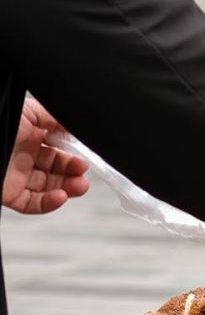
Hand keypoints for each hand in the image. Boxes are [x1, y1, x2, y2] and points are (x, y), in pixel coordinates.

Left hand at [2, 98, 88, 213]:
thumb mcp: (29, 111)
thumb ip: (55, 118)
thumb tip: (75, 129)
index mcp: (27, 136)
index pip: (56, 150)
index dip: (72, 155)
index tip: (85, 158)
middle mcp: (22, 157)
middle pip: (55, 170)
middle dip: (73, 172)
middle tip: (83, 173)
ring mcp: (16, 176)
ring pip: (48, 188)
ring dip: (68, 188)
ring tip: (80, 186)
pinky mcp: (9, 194)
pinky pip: (33, 203)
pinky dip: (50, 203)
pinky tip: (61, 196)